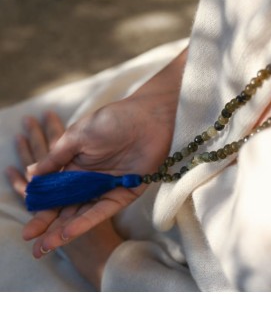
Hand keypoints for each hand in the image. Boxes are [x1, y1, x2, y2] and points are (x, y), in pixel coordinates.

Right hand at [6, 112, 122, 288]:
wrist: (148, 118)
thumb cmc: (112, 120)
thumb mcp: (77, 136)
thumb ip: (56, 157)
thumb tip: (30, 174)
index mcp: (76, 165)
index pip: (55, 192)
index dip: (41, 209)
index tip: (28, 228)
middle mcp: (90, 180)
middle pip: (67, 207)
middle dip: (49, 226)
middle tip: (33, 245)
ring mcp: (107, 188)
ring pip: (82, 213)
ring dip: (64, 230)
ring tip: (45, 246)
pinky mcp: (125, 193)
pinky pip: (103, 210)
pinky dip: (86, 221)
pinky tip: (69, 232)